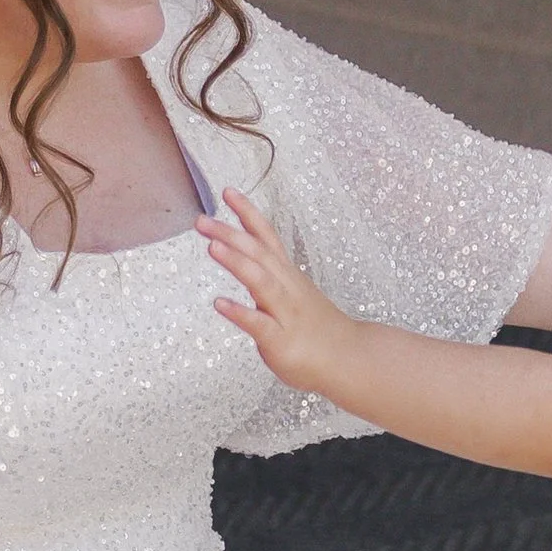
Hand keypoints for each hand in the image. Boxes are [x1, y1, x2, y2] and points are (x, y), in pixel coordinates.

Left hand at [201, 193, 360, 393]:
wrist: (349, 358)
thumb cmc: (318, 329)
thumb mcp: (293, 293)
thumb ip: (269, 276)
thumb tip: (246, 260)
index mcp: (287, 276)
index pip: (266, 237)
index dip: (248, 214)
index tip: (228, 192)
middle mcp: (286, 288)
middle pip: (259, 254)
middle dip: (230, 234)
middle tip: (202, 220)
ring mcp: (284, 313)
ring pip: (261, 281)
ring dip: (237, 262)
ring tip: (212, 246)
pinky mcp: (280, 340)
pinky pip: (259, 324)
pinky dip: (240, 312)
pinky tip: (220, 303)